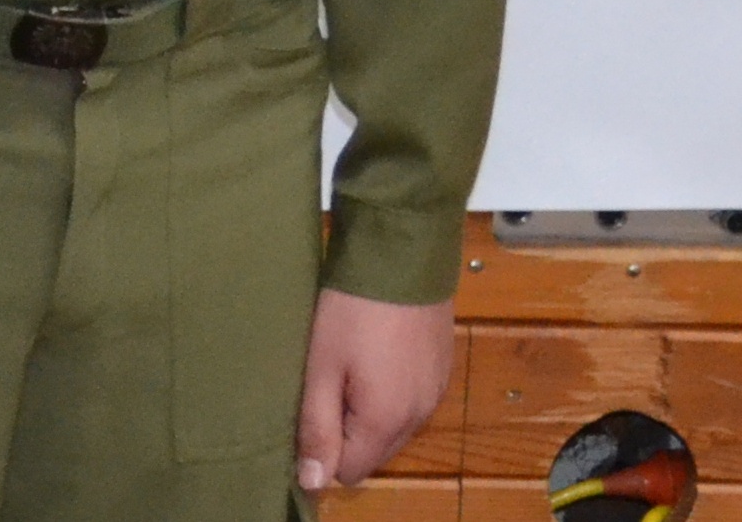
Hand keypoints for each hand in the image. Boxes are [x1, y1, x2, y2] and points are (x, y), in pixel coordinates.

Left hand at [294, 288, 457, 493]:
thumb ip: (317, 427)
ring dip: (366, 414)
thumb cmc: (350, 311)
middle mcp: (420, 416)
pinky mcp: (440, 369)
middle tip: (316, 391)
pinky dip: (388, 394)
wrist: (402, 256)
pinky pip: (410, 401)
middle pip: (374, 452)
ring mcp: (435, 392)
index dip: (322, 455)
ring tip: (338, 372)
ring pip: (393, 428)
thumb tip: (313, 484)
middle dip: (344, 435)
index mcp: (388, 422)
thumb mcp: (322, 367)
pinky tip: (368, 359)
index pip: (352, 471)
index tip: (301, 422)